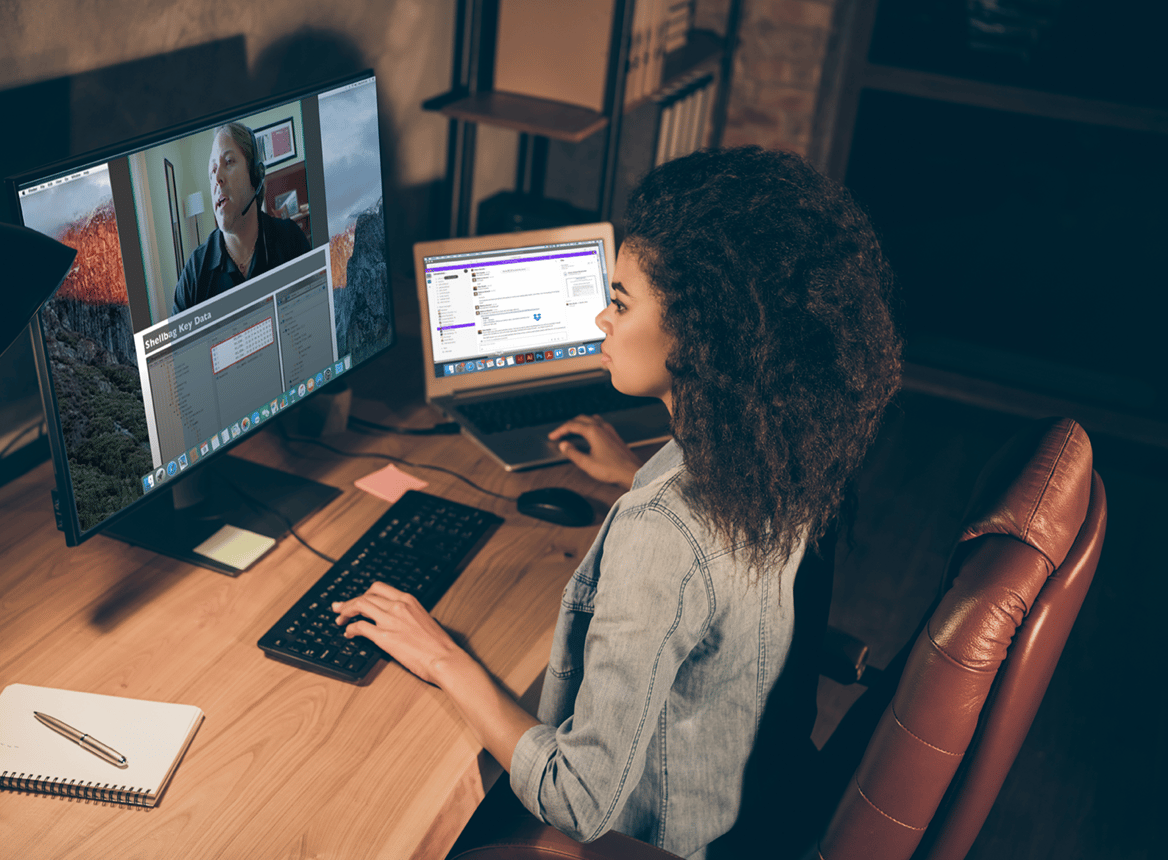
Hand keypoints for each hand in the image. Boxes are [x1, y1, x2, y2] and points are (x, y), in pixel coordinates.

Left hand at [333, 582, 461, 685]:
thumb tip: (398, 619)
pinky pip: (360, 627)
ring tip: (340, 619)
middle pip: (365, 596)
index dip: (364, 593)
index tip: (357, 599)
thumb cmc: (439, 644)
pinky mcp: (384, 637)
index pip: (379, 588)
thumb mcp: (424, 619)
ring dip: (346, 612)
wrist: (444, 658)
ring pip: (359, 606)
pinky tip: (349, 634)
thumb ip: (408, 615)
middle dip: (349, 602)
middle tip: (340, 608)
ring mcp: (390, 620)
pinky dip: (350, 629)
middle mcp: (398, 606)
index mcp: (408, 600)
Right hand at [549, 414, 642, 488]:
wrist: (631, 472)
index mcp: (593, 431)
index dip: (559, 430)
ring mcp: (609, 430)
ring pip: (590, 418)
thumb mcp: (586, 463)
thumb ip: (572, 453)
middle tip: (560, 433)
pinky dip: (589, 425)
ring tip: (572, 431)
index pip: (571, 425)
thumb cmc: (612, 469)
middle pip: (580, 419)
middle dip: (568, 425)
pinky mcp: (614, 435)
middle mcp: (602, 427)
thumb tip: (564, 445)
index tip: (552, 436)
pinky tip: (588, 433)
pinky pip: (598, 423)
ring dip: (579, 422)